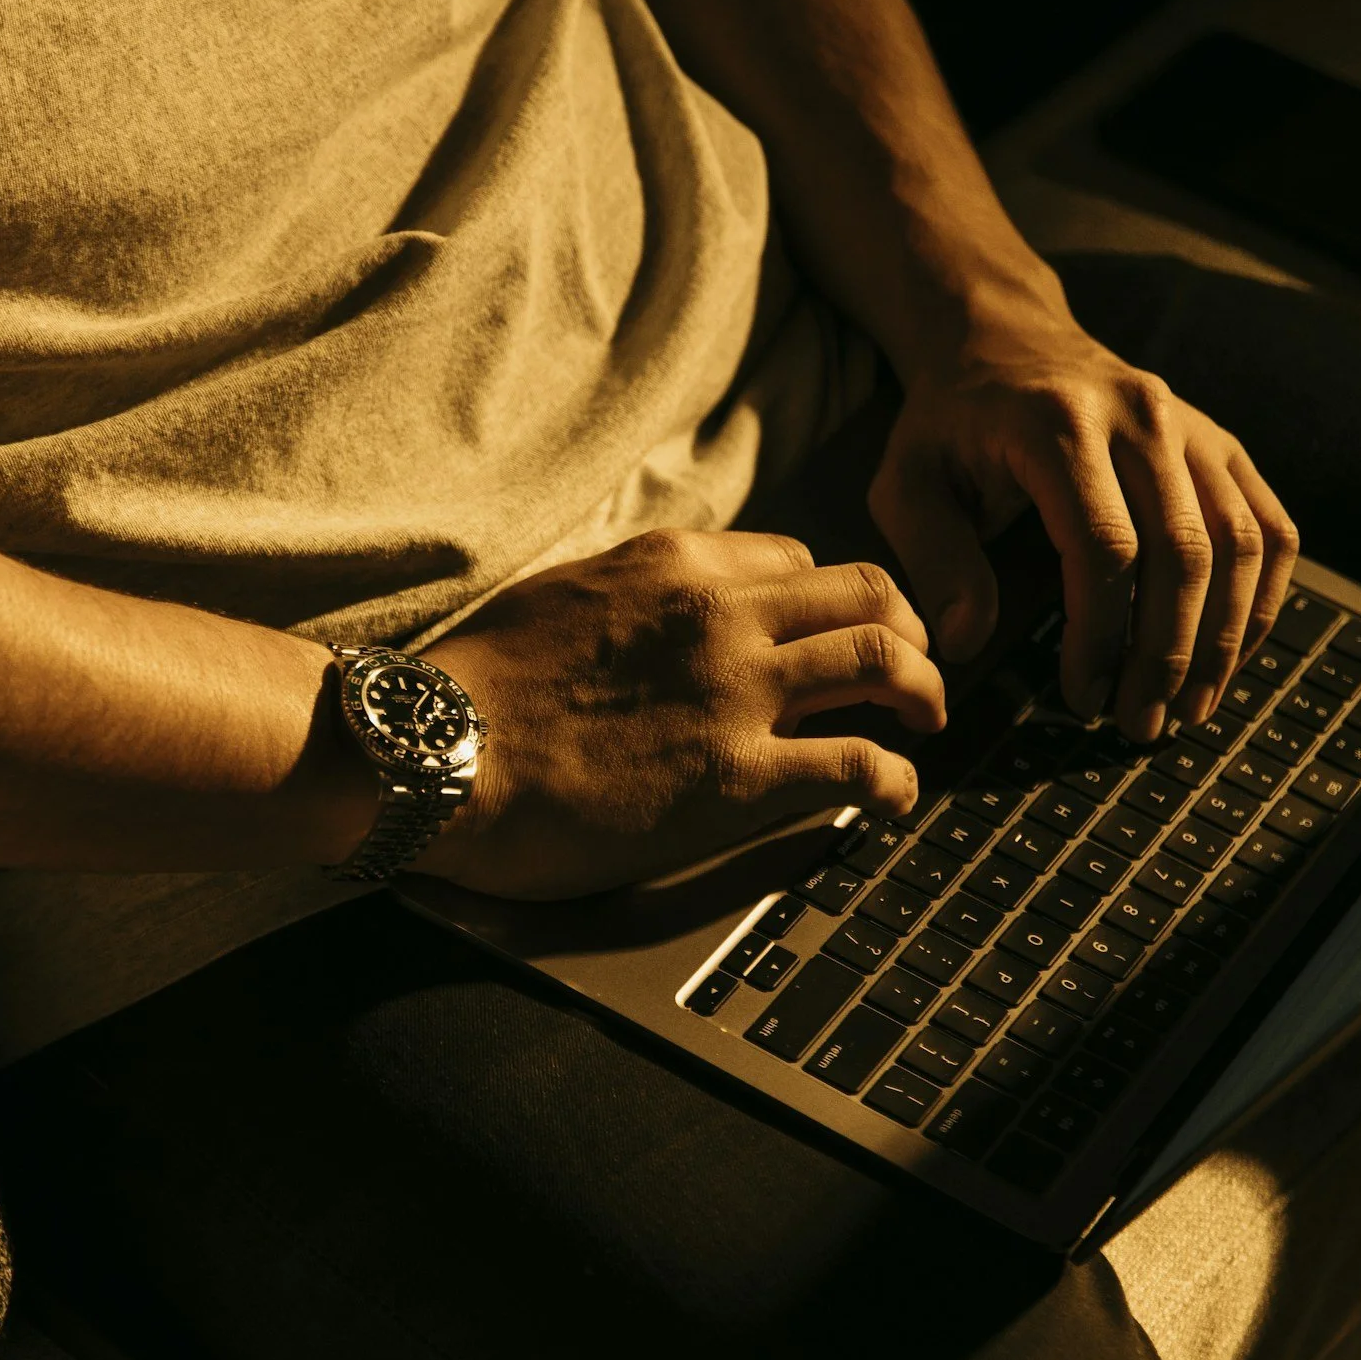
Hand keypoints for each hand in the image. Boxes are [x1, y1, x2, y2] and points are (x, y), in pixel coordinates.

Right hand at [414, 528, 946, 898]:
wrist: (436, 752)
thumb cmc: (478, 687)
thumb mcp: (566, 595)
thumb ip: (636, 596)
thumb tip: (666, 618)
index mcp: (677, 565)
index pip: (799, 561)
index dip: (830, 604)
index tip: (833, 640)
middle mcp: (723, 613)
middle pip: (870, 593)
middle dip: (909, 632)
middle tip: (913, 675)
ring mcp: (737, 692)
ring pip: (887, 662)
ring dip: (924, 694)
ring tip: (923, 726)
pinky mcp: (738, 777)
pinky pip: (860, 766)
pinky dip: (895, 780)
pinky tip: (891, 797)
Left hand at [869, 308, 1299, 741]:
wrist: (1003, 337)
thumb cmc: (950, 423)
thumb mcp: (907, 483)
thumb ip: (934, 560)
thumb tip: (964, 643)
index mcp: (1058, 424)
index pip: (1105, 547)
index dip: (1102, 634)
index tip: (1082, 697)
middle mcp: (1140, 415)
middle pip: (1183, 551)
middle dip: (1167, 653)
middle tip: (1141, 725)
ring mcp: (1192, 424)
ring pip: (1238, 543)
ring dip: (1222, 638)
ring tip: (1188, 707)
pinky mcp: (1221, 442)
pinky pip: (1269, 524)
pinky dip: (1260, 597)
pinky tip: (1229, 653)